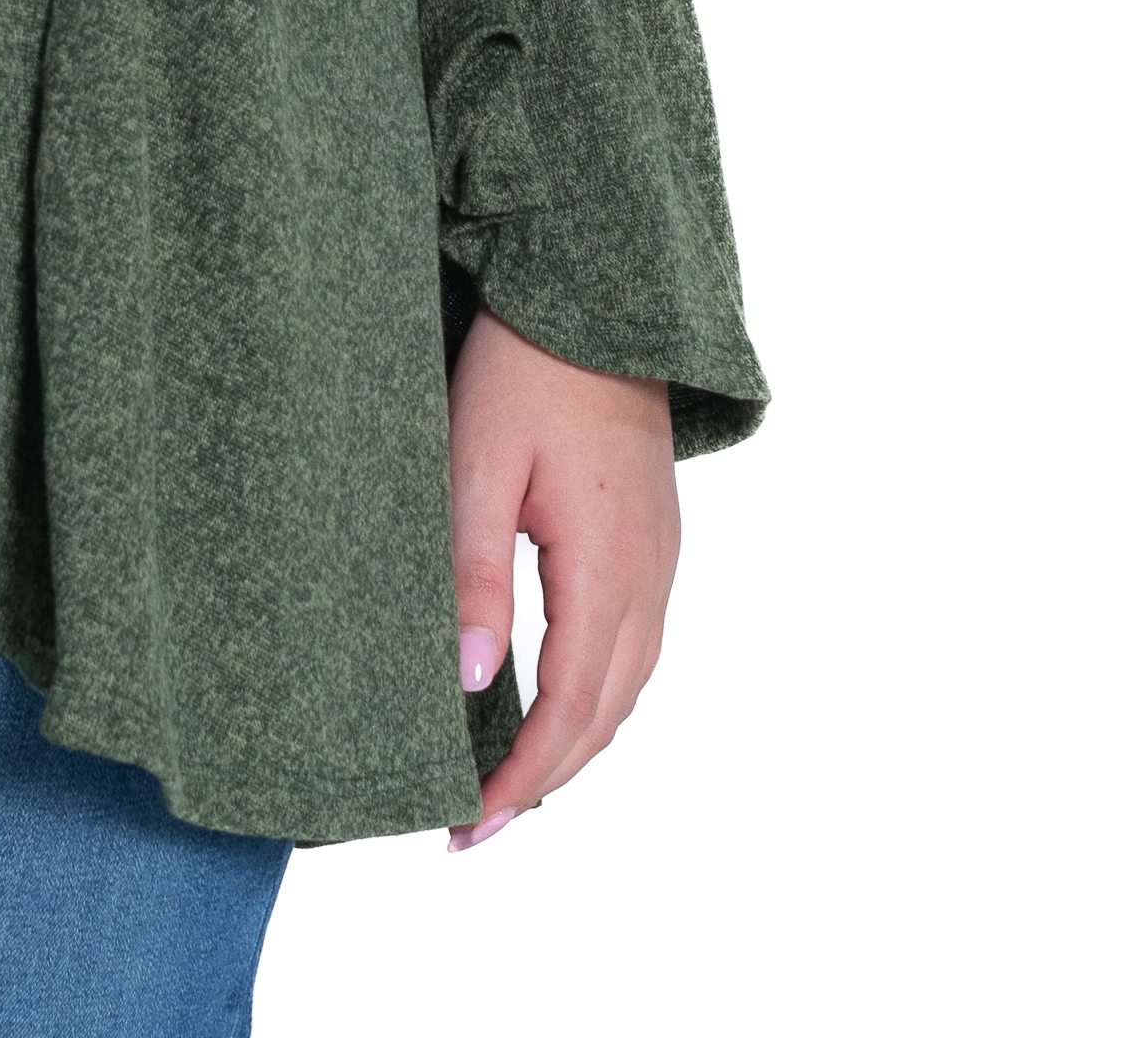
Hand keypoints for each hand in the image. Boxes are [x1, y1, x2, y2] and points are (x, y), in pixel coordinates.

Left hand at [446, 308, 678, 850]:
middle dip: (542, 781)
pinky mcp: (653, 540)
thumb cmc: (523, 371)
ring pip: (625, 688)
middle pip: (605, 715)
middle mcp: (649, 578)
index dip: (520, 777)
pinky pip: (632, 648)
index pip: (568, 707)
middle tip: (473, 827)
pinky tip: (553, 704)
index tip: (466, 820)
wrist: (592, 299)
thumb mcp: (476, 464)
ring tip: (507, 786)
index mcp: (608, 567)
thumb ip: (474, 575)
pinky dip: (594, 697)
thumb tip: (473, 684)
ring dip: (572, 745)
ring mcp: (660, 560)